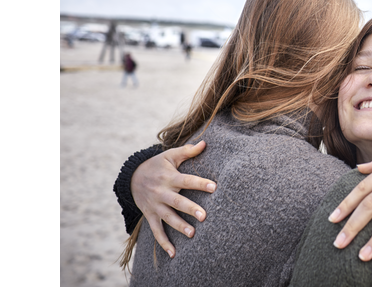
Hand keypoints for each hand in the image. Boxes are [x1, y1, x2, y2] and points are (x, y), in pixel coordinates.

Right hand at [130, 140, 216, 257]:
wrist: (131, 177)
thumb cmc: (156, 165)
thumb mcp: (169, 156)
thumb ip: (187, 151)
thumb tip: (205, 143)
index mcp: (169, 177)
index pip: (187, 180)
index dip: (200, 183)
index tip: (214, 187)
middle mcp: (162, 192)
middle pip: (177, 201)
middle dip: (190, 209)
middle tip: (204, 216)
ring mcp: (155, 205)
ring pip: (167, 218)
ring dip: (179, 226)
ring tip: (192, 234)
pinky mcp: (150, 215)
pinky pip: (156, 231)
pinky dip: (164, 243)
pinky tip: (173, 254)